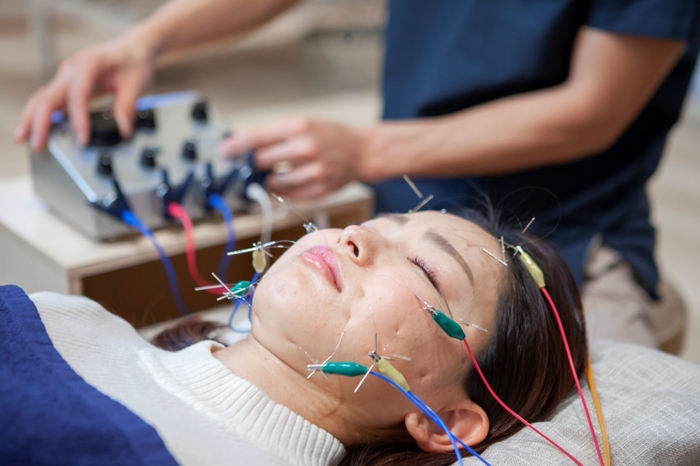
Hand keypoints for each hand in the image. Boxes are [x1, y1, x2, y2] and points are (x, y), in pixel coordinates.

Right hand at [15, 34, 153, 150]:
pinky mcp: (67, 86)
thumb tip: (122, 130)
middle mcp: (72, 69)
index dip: (78, 118)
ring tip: (26, 139)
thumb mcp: (136, 83)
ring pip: (43, 99)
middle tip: (38, 144)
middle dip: (41, 122)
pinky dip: (42, 117)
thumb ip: (127, 107)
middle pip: (49, 96)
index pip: (77, 94)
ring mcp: (66, 77)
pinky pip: (50, 102)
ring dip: (33, 119)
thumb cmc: (133, 61)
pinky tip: (39, 132)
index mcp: (88, 64)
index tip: (82, 139)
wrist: (132, 49)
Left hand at [220, 117, 368, 198]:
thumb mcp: (302, 124)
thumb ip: (272, 135)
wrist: (360, 151)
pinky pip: (287, 195)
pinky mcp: (319, 190)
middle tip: (247, 165)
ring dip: (268, 179)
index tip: (224, 151)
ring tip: (276, 171)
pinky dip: (283, 189)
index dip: (236, 146)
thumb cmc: (328, 136)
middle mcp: (306, 148)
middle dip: (251, 164)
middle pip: (261, 161)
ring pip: (273, 182)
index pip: (257, 138)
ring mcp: (313, 171)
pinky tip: (290, 180)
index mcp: (299, 127)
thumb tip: (239, 144)